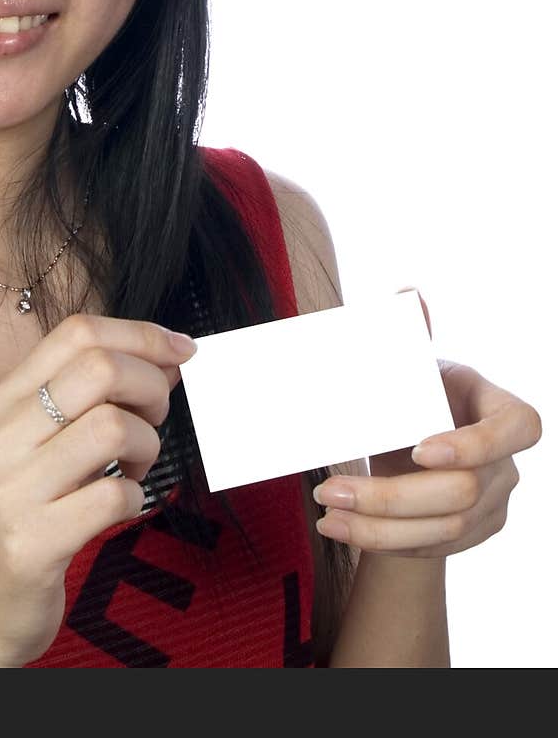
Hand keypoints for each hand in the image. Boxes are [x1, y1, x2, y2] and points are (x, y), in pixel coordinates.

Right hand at [0, 314, 196, 665]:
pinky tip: (122, 506)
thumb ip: (83, 399)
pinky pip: (114, 498)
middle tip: (155, 416)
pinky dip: (137, 500)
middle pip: (99, 368)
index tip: (179, 351)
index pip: (76, 333)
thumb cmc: (22, 516)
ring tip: (135, 468)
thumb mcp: (33, 444)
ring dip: (148, 446)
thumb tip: (163, 359)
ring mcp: (11, 491)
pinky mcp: (31, 544)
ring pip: (113, 427)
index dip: (141, 335)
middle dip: (151, 386)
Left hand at [313, 290, 542, 557]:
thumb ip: (410, 333)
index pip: (517, 428)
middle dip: (391, 496)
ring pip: (444, 531)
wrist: (408, 444)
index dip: (475, 444)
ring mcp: (495, 502)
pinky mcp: (473, 534)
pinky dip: (383, 541)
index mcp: (497, 407)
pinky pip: (431, 550)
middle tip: (329, 489)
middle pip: (463, 492)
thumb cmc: (413, 393)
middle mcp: (506, 461)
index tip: (417, 447)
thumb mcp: (410, 365)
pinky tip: (342, 528)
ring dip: (377, 527)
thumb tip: (407, 293)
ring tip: (325, 512)